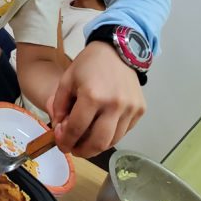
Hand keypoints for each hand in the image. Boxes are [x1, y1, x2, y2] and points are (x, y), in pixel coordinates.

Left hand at [47, 42, 145, 157]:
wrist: (117, 50)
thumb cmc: (89, 64)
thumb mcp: (66, 80)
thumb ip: (59, 106)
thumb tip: (60, 130)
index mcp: (92, 96)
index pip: (76, 129)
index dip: (65, 141)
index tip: (61, 143)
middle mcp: (114, 105)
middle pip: (98, 143)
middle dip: (82, 151)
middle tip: (74, 148)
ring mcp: (130, 108)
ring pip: (113, 141)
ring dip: (97, 146)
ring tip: (86, 141)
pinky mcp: (140, 109)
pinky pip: (124, 132)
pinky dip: (111, 135)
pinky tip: (102, 128)